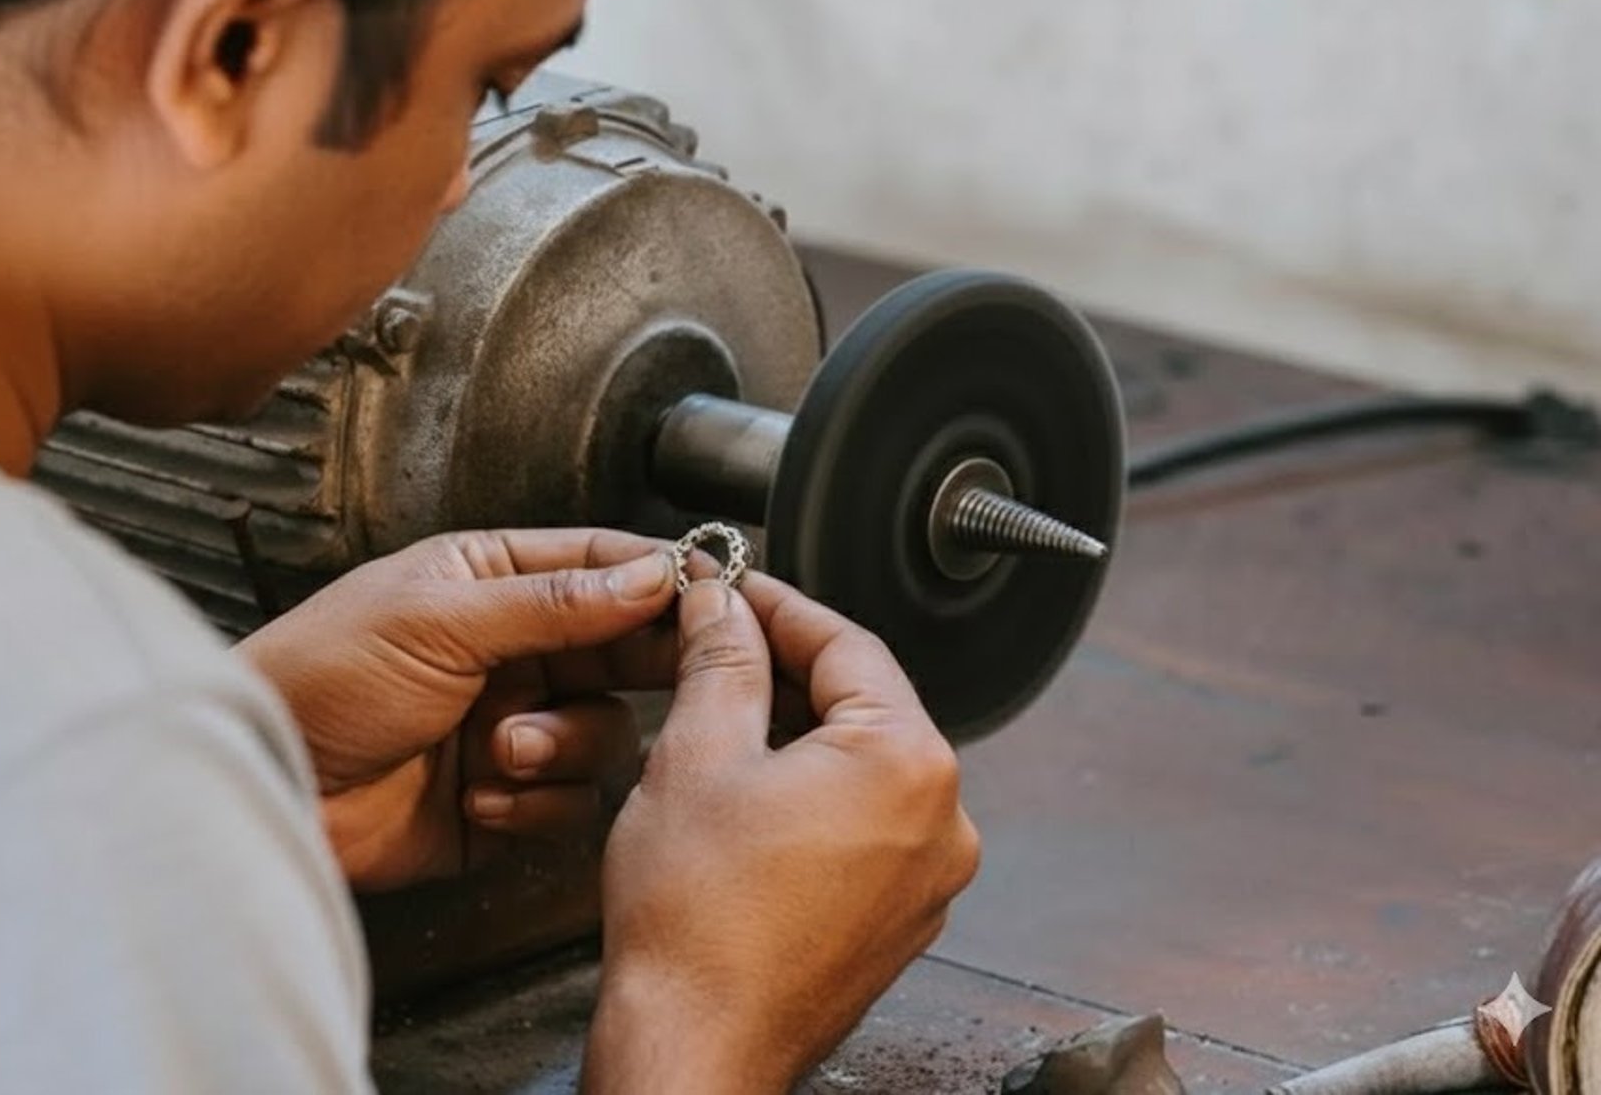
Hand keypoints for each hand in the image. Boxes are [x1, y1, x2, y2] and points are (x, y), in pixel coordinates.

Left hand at [239, 529, 679, 891]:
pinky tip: (479, 797)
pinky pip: (567, 801)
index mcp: (490, 581)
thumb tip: (648, 571)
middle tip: (677, 674)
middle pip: (622, 649)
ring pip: (604, 734)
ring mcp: (511, 724)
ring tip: (501, 752)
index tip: (718, 593)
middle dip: (641, 667)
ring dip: (563, 747)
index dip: (663, 577)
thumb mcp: (437, 620)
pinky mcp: (503, 799)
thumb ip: (552, 600)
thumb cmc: (317, 679)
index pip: (602, 564)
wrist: (266, 786)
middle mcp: (511, 650)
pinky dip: (533, 803)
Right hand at [584, 575, 980, 1093]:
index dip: (776, 604)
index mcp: (908, 764)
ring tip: (717, 715)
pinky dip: (810, 793)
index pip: (846, 643)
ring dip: (794, 730)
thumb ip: (722, 660)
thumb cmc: (697, 926)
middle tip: (714, 641)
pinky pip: (861, 824)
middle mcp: (941, 820)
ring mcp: (926, 877)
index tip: (731, 588)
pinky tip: (746, 792)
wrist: (693, 1047)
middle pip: (862, 702)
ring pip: (861, 765)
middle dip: (783, 667)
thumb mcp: (696, 753)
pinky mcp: (898, 918)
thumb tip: (723, 606)